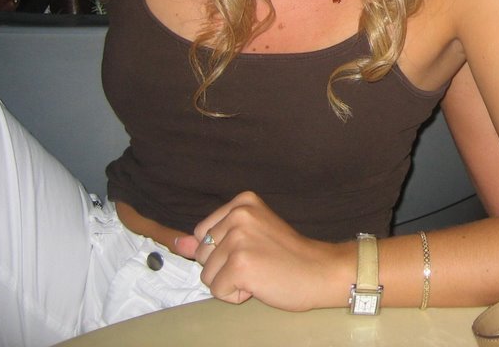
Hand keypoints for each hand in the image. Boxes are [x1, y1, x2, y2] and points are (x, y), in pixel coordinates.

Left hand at [173, 191, 346, 309]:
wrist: (320, 271)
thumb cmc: (287, 256)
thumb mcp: (248, 238)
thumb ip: (211, 239)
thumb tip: (178, 243)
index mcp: (242, 202)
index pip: (202, 233)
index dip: (223, 250)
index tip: (254, 249)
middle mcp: (238, 215)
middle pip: (202, 254)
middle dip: (225, 266)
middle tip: (259, 262)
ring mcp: (239, 238)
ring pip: (207, 274)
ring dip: (230, 282)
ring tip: (260, 272)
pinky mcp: (240, 264)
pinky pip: (217, 291)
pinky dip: (236, 296)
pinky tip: (260, 284)